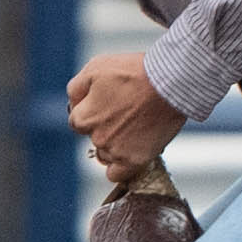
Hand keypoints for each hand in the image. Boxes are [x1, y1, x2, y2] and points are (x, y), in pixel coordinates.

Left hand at [67, 52, 184, 172]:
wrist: (169, 83)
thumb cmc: (134, 72)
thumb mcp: (95, 67)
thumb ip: (76, 89)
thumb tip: (72, 104)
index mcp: (83, 117)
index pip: (78, 122)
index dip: (94, 111)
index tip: (110, 103)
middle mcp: (96, 138)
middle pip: (94, 138)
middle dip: (106, 127)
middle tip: (127, 112)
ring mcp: (116, 151)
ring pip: (106, 156)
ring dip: (115, 145)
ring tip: (135, 127)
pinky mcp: (135, 161)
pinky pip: (118, 175)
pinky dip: (121, 166)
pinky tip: (131, 152)